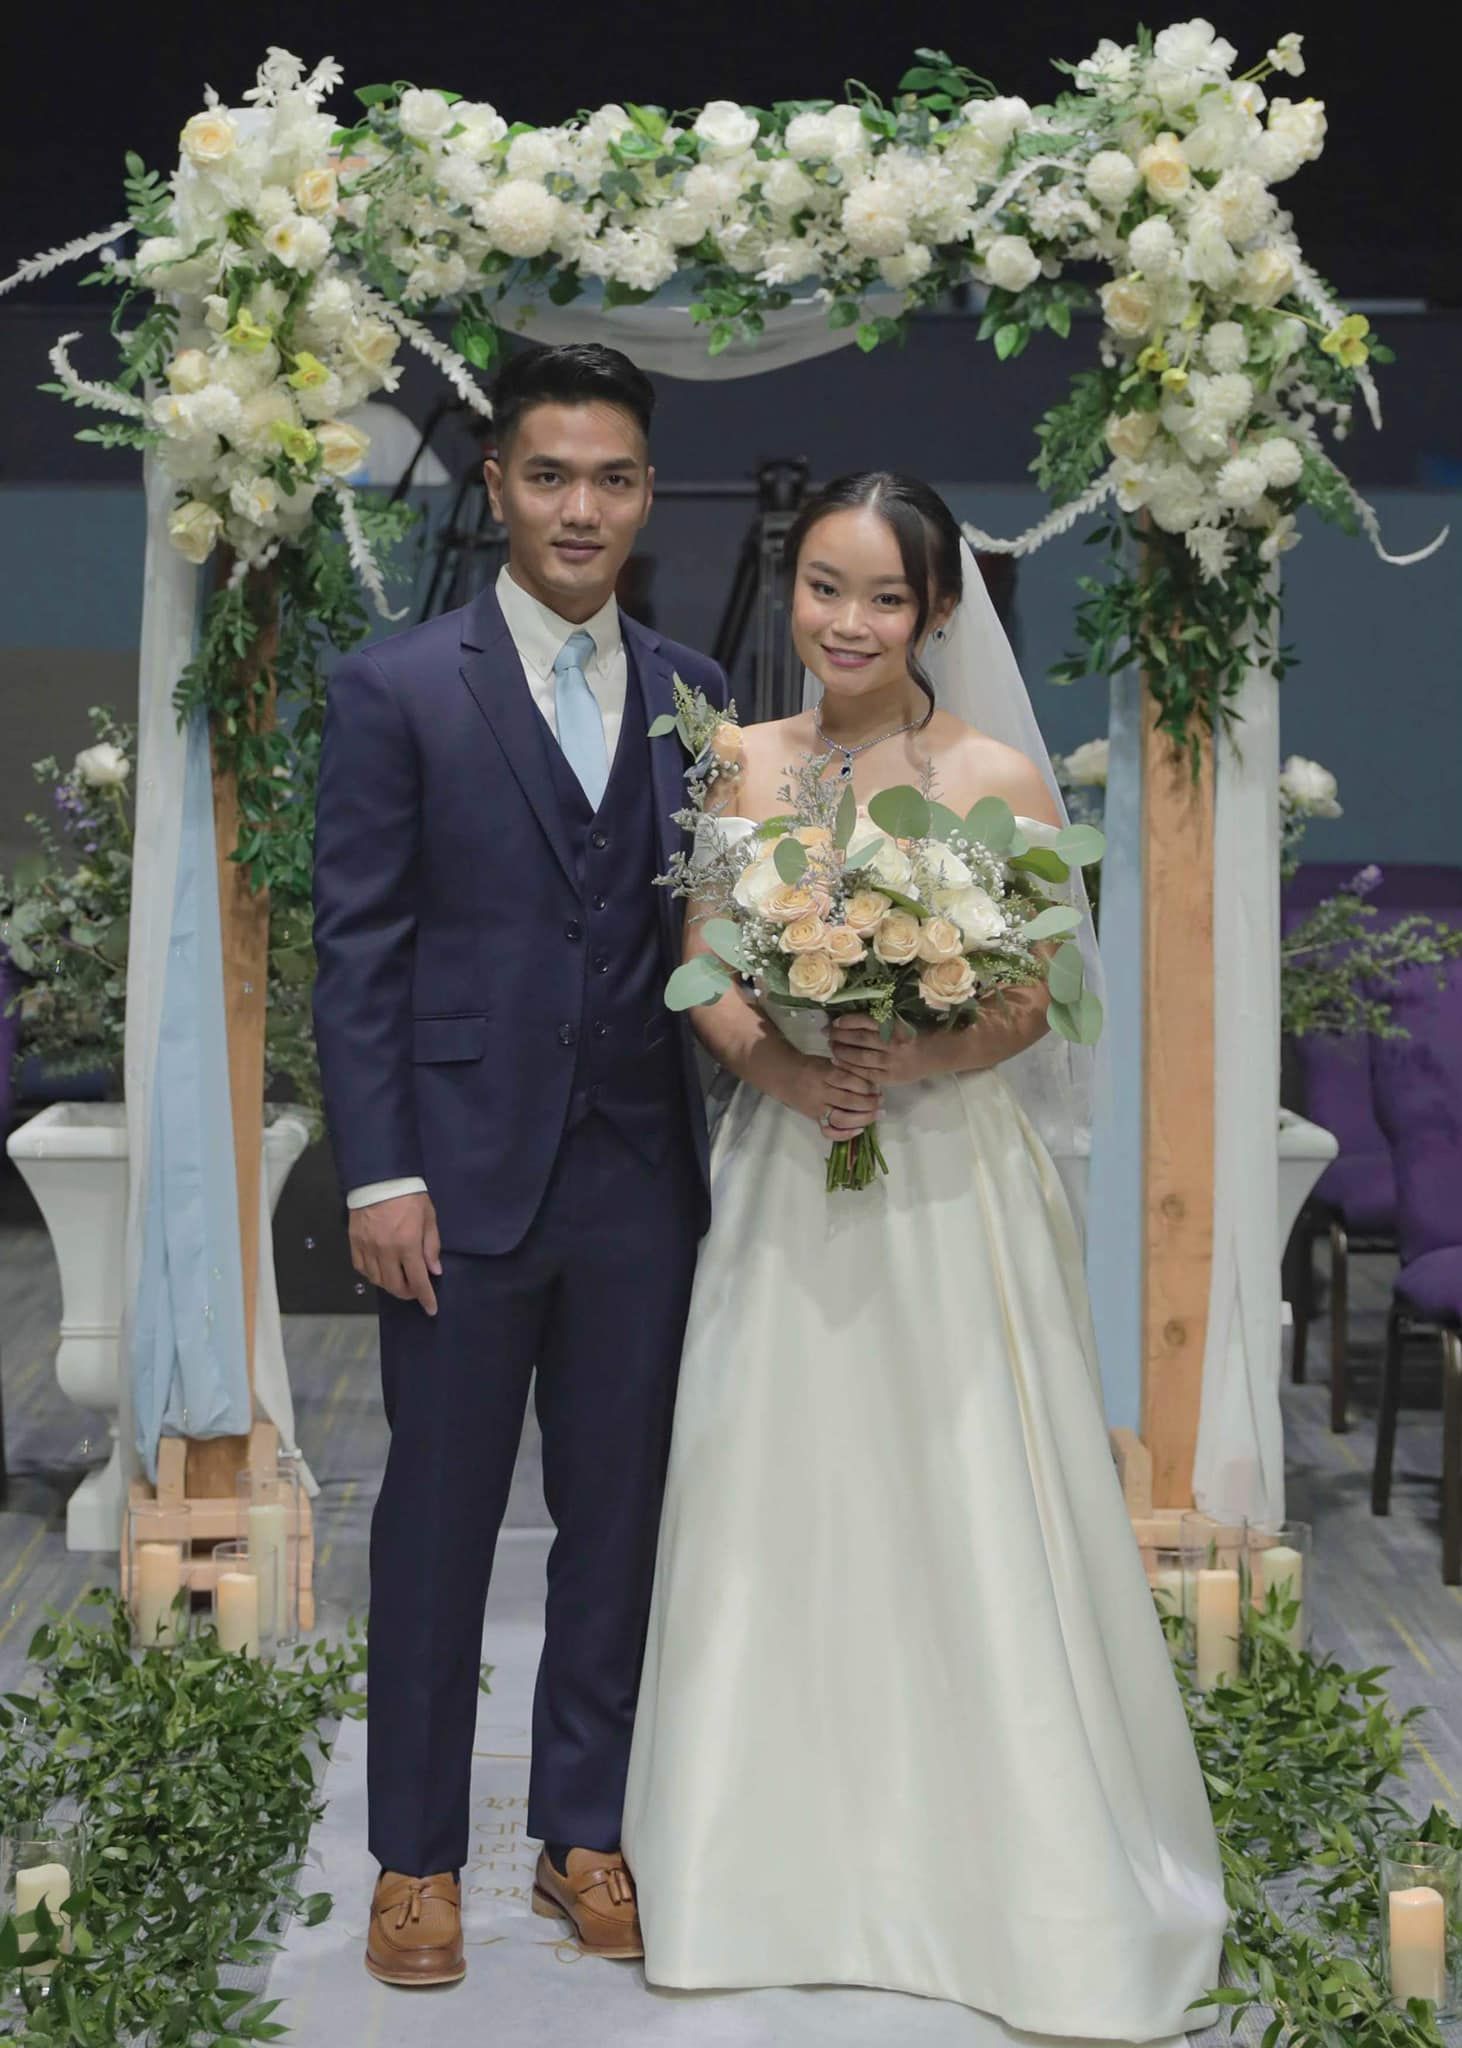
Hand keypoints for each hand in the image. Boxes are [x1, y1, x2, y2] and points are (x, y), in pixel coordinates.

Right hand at [348, 1192, 442, 1315]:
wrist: (379, 1177)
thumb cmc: (409, 1195)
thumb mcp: (429, 1217)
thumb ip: (431, 1246)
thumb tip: (434, 1270)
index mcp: (407, 1244)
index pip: (417, 1281)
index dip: (426, 1298)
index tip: (431, 1309)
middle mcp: (386, 1251)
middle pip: (395, 1286)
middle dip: (408, 1293)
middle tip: (415, 1289)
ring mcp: (367, 1248)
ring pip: (377, 1280)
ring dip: (390, 1285)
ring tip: (399, 1280)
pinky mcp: (354, 1242)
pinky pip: (362, 1268)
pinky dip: (372, 1275)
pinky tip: (381, 1270)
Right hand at [789, 1054, 881, 1138]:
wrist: (784, 1076)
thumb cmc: (810, 1066)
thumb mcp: (828, 1061)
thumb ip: (847, 1070)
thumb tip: (872, 1082)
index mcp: (824, 1073)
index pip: (848, 1080)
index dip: (866, 1086)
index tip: (878, 1087)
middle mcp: (820, 1092)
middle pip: (848, 1102)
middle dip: (869, 1104)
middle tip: (882, 1102)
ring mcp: (817, 1108)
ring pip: (841, 1119)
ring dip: (863, 1119)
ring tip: (877, 1115)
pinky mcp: (814, 1119)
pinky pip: (829, 1132)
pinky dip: (845, 1135)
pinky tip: (859, 1130)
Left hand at [829, 1015, 948, 1088]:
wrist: (941, 1054)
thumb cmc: (920, 1033)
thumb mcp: (903, 1021)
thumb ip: (881, 1021)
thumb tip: (851, 1018)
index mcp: (897, 1027)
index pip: (866, 1022)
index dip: (847, 1021)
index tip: (835, 1020)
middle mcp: (894, 1045)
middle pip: (860, 1039)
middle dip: (839, 1036)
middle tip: (826, 1032)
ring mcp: (892, 1064)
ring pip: (860, 1057)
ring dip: (841, 1051)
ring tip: (831, 1046)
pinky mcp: (890, 1078)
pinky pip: (865, 1073)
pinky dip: (849, 1067)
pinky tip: (838, 1062)